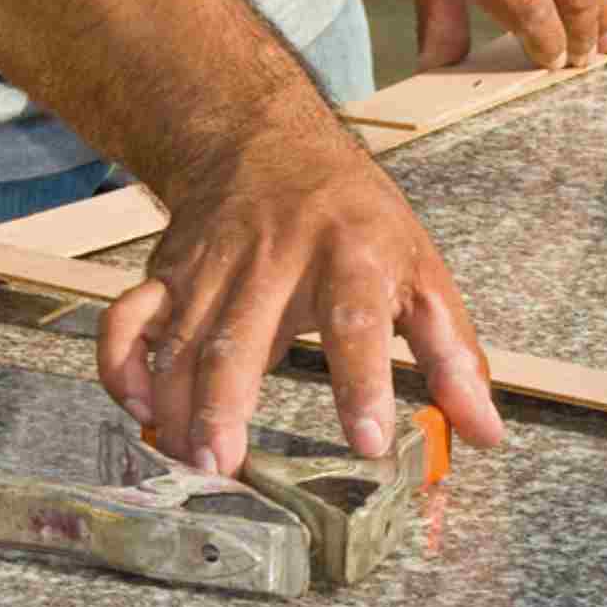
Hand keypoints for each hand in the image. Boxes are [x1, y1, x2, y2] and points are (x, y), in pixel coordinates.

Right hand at [94, 113, 506, 476]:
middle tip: (228, 467)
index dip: (362, 383)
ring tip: (192, 460)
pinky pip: (126, 321)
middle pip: (239, 337)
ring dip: (176, 405)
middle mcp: (273, 258)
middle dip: (225, 405)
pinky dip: (121, 368)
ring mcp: (211, 266)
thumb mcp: (421, 271)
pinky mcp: (166, 272)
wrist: (267, 140)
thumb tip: (484, 434)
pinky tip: (140, 411)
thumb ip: (453, 357)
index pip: (356, 321)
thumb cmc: (356, 218)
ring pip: (179, 340)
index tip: (366, 441)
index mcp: (351, 255)